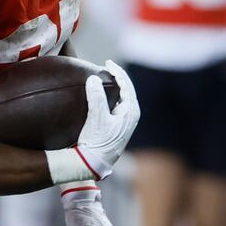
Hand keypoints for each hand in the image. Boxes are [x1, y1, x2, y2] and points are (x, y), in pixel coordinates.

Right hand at [49, 61, 139, 182]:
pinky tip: (101, 93)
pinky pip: (116, 104)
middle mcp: (131, 116)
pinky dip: (109, 95)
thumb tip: (94, 79)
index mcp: (131, 112)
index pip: (127, 85)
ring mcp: (124, 122)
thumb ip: (96, 96)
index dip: (117, 71)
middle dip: (117, 77)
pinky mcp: (117, 126)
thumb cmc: (98, 142)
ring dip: (113, 86)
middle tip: (106, 67)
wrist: (94, 163)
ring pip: (121, 97)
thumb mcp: (97, 118)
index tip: (107, 63)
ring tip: (104, 76)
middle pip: (126, 89)